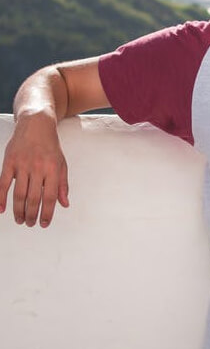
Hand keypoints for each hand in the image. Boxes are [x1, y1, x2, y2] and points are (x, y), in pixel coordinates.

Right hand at [0, 113, 68, 227]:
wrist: (36, 124)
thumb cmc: (50, 146)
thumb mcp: (62, 164)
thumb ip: (63, 185)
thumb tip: (64, 204)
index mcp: (53, 170)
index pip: (50, 197)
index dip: (47, 213)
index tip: (44, 224)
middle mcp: (38, 168)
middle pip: (33, 198)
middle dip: (31, 215)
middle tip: (30, 224)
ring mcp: (22, 165)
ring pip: (19, 194)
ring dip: (18, 210)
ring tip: (20, 220)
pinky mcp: (9, 162)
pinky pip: (3, 183)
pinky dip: (1, 198)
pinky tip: (1, 209)